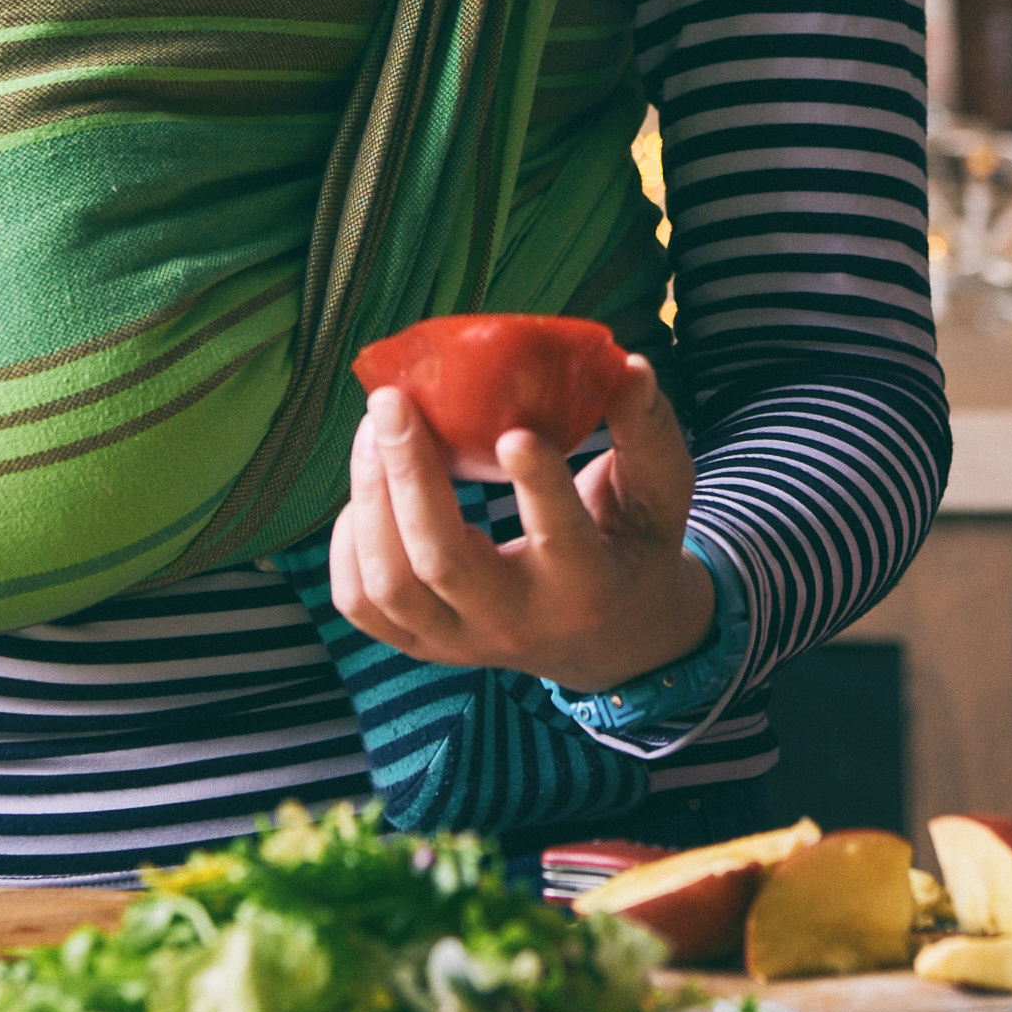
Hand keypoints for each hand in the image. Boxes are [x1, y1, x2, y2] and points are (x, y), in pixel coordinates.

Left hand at [326, 357, 715, 696]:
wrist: (610, 639)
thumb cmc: (634, 545)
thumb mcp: (660, 494)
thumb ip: (648, 431)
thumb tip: (629, 365)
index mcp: (587, 586)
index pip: (561, 538)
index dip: (536, 486)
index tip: (512, 432)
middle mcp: (519, 623)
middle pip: (444, 561)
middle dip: (409, 476)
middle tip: (392, 402)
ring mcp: (462, 642)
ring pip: (390, 585)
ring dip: (371, 499)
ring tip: (373, 431)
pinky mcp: (423, 645)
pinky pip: (361, 604)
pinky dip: (352, 541)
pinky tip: (369, 488)